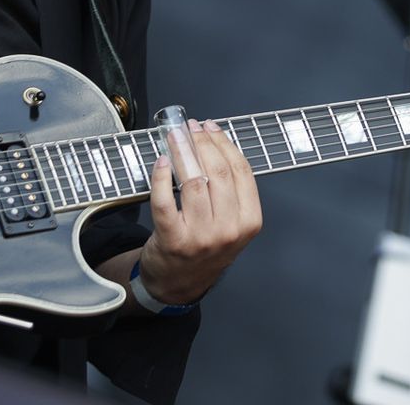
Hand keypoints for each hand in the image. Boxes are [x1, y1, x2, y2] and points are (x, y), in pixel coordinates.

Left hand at [138, 120, 261, 304]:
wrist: (180, 283)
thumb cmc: (205, 248)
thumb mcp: (232, 224)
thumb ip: (230, 191)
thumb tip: (213, 143)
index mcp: (249, 222)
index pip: (241, 171)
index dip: (224, 143)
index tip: (211, 127)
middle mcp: (228, 231)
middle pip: (219, 173)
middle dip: (203, 142)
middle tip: (190, 128)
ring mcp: (200, 237)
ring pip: (193, 182)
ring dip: (182, 153)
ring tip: (175, 138)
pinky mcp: (173, 240)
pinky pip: (165, 201)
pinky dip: (161, 177)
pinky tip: (161, 163)